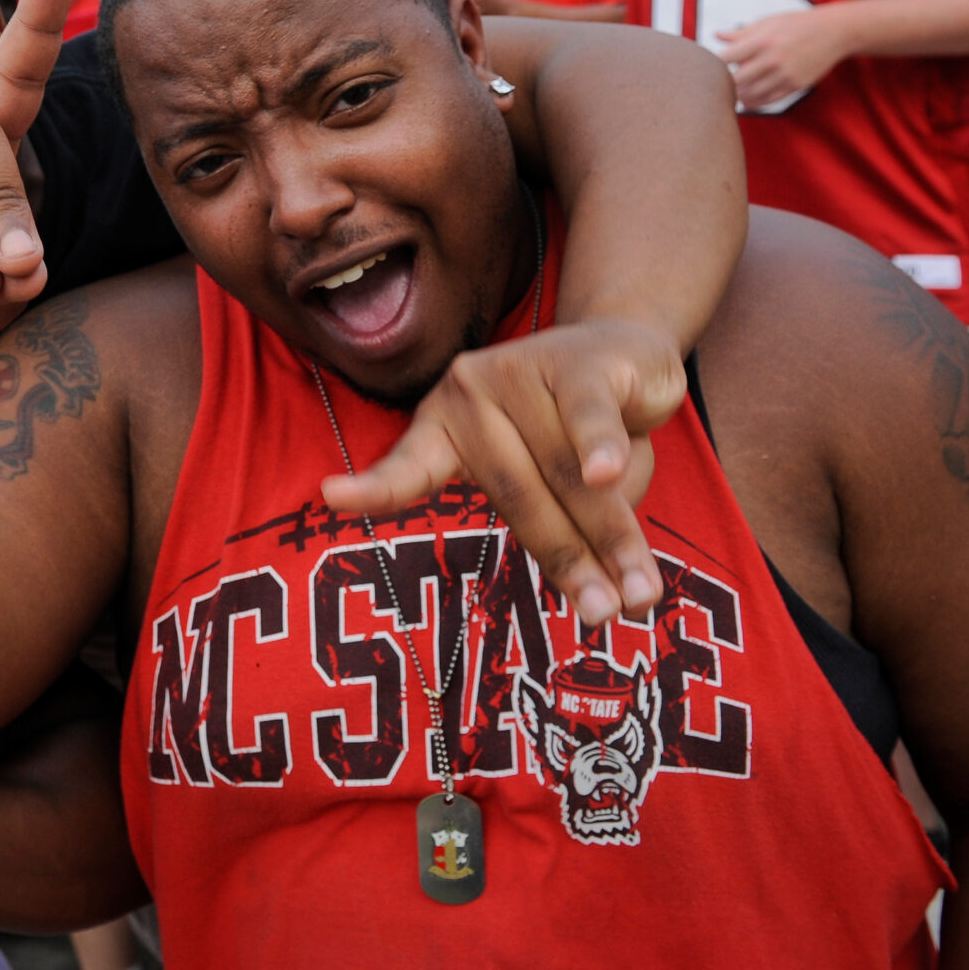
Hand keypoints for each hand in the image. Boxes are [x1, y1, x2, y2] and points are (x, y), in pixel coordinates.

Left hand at [320, 317, 680, 625]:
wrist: (624, 354)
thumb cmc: (576, 432)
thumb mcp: (553, 481)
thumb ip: (562, 524)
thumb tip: (604, 595)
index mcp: (444, 429)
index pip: (405, 469)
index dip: (372, 488)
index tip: (330, 496)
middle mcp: (470, 396)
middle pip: (517, 494)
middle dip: (567, 561)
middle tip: (603, 615)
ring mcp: (520, 373)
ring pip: (565, 471)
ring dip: (610, 536)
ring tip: (639, 594)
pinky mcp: (579, 363)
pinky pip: (587, 417)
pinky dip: (601, 448)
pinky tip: (607, 474)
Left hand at [716, 6, 847, 110]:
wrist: (833, 32)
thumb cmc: (796, 24)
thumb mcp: (768, 22)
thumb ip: (741, 33)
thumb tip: (717, 36)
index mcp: (762, 40)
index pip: (727, 58)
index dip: (715, 64)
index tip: (711, 66)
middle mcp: (773, 58)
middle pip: (737, 80)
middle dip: (725, 84)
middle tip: (717, 85)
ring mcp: (785, 74)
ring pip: (752, 94)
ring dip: (738, 96)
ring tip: (732, 94)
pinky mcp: (796, 85)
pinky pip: (770, 100)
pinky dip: (755, 103)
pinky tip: (747, 101)